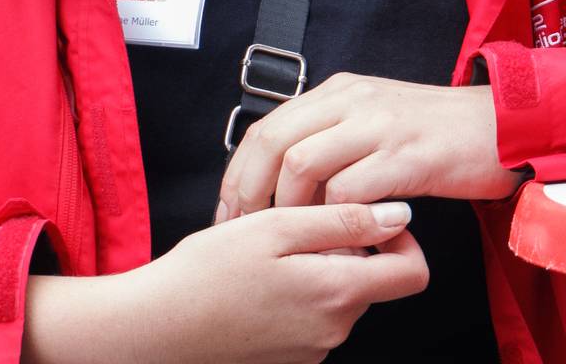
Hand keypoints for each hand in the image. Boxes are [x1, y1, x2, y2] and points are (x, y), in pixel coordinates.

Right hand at [24, 202, 427, 363]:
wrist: (152, 329)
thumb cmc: (204, 276)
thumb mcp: (275, 227)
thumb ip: (343, 220)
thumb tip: (399, 216)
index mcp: (338, 293)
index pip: (413, 273)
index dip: (402, 240)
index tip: (371, 220)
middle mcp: (334, 330)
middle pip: (372, 282)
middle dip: (348, 250)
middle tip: (297, 230)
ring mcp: (312, 349)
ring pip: (339, 298)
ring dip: (318, 272)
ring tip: (269, 257)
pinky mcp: (289, 357)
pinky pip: (312, 318)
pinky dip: (296, 296)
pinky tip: (259, 284)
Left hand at [218, 74, 522, 220]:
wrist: (505, 125)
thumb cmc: (439, 133)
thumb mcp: (377, 118)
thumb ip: (333, 136)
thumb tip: (282, 177)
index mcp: (340, 91)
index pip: (266, 127)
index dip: (239, 174)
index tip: (230, 213)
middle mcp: (354, 101)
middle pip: (274, 142)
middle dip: (251, 193)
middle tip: (250, 231)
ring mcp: (380, 125)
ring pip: (304, 164)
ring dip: (293, 208)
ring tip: (300, 235)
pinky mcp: (407, 156)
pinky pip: (350, 191)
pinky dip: (337, 221)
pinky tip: (344, 238)